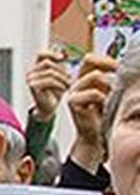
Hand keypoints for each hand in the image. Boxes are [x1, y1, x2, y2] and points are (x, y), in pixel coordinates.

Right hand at [26, 48, 71, 120]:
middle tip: (70, 79)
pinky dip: (60, 84)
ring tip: (68, 85)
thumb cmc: (55, 92)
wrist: (49, 108)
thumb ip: (60, 65)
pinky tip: (64, 89)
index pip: (41, 54)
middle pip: (48, 63)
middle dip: (62, 71)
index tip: (63, 58)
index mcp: (36, 68)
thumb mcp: (60, 76)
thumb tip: (64, 53)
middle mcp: (31, 73)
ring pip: (50, 72)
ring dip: (63, 78)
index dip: (52, 54)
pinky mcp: (33, 87)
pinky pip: (50, 80)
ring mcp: (30, 80)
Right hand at [67, 53, 117, 171]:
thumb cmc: (104, 114)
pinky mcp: (72, 102)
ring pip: (95, 75)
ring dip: (109, 84)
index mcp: (83, 78)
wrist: (95, 135)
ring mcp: (72, 91)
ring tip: (113, 95)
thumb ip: (110, 78)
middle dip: (107, 64)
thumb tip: (122, 64)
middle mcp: (75, 82)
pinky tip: (105, 105)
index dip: (105, 59)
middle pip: (89, 60)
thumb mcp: (109, 91)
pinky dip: (104, 98)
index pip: (90, 58)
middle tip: (119, 74)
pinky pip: (94, 93)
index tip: (120, 67)